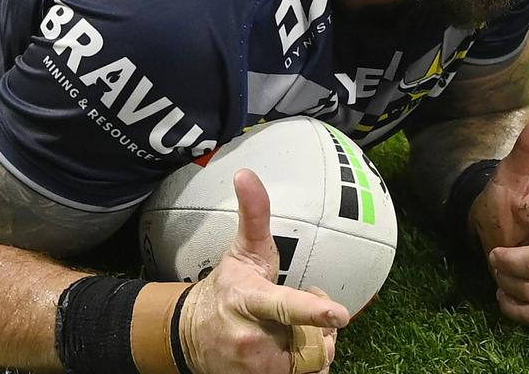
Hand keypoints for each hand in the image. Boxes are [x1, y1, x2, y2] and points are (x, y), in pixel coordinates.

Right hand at [179, 169, 348, 373]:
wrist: (188, 335)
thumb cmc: (226, 289)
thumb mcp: (243, 251)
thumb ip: (254, 214)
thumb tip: (246, 174)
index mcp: (248, 299)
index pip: (284, 306)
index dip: (313, 310)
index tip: (340, 313)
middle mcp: (250, 338)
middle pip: (313, 340)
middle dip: (319, 326)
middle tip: (306, 309)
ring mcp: (253, 367)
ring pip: (313, 363)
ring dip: (312, 347)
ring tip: (290, 332)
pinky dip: (304, 366)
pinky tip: (286, 352)